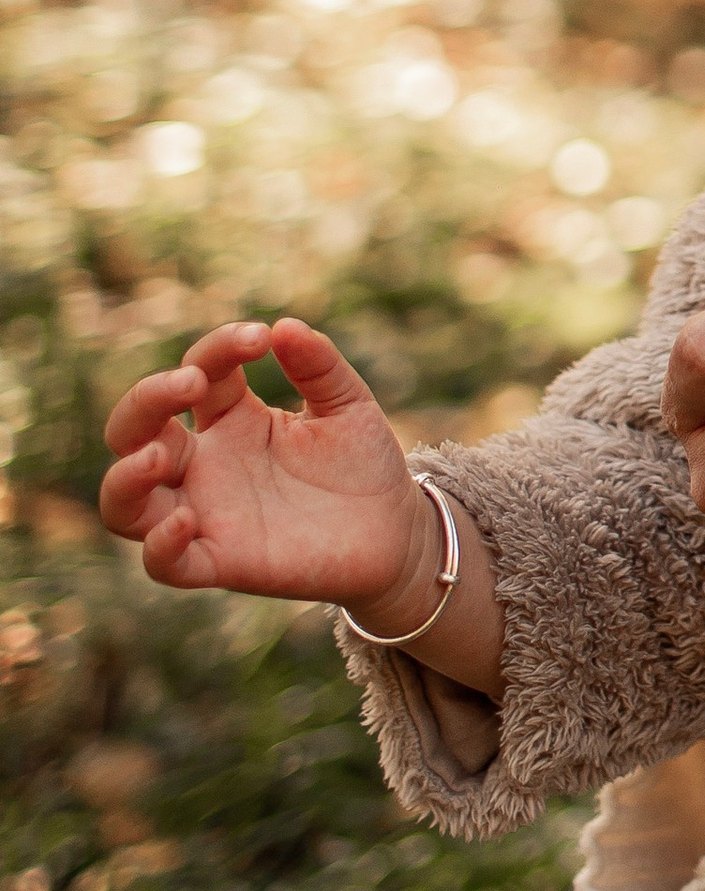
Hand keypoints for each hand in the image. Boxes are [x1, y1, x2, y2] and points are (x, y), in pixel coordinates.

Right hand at [98, 318, 428, 609]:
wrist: (396, 532)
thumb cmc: (363, 464)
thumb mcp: (348, 404)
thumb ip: (318, 365)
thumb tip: (284, 326)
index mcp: (231, 417)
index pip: (197, 371)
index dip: (218, 347)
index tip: (260, 338)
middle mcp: (205, 464)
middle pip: (132, 431)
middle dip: (145, 400)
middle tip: (191, 384)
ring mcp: (207, 514)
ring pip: (123, 502)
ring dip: (126, 476)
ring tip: (159, 456)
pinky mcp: (222, 562)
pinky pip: (165, 564)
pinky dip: (161, 545)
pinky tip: (186, 521)